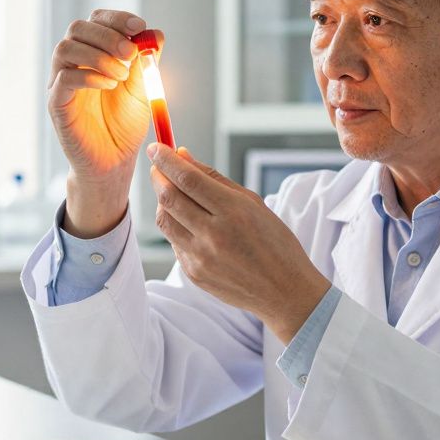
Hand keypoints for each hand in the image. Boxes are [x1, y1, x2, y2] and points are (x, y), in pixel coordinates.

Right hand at [48, 9, 156, 236]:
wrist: (114, 161)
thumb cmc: (124, 125)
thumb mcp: (143, 89)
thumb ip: (147, 62)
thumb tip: (156, 34)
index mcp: (93, 54)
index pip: (96, 20)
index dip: (116, 18)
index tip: (139, 27)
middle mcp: (73, 64)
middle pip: (77, 28)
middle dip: (107, 35)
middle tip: (131, 53)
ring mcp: (60, 83)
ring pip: (65, 49)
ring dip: (98, 56)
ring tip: (121, 75)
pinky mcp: (56, 104)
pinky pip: (63, 79)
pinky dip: (89, 77)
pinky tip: (109, 86)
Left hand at [148, 145, 330, 343]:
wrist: (284, 291)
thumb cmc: (274, 242)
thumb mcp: (253, 203)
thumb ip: (214, 178)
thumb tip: (183, 156)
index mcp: (233, 212)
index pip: (187, 179)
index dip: (166, 159)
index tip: (156, 148)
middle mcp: (213, 235)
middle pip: (168, 197)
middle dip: (158, 176)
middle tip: (158, 167)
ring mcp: (201, 257)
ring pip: (164, 220)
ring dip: (163, 202)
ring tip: (175, 194)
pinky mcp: (193, 274)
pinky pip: (174, 242)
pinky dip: (177, 227)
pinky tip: (191, 224)